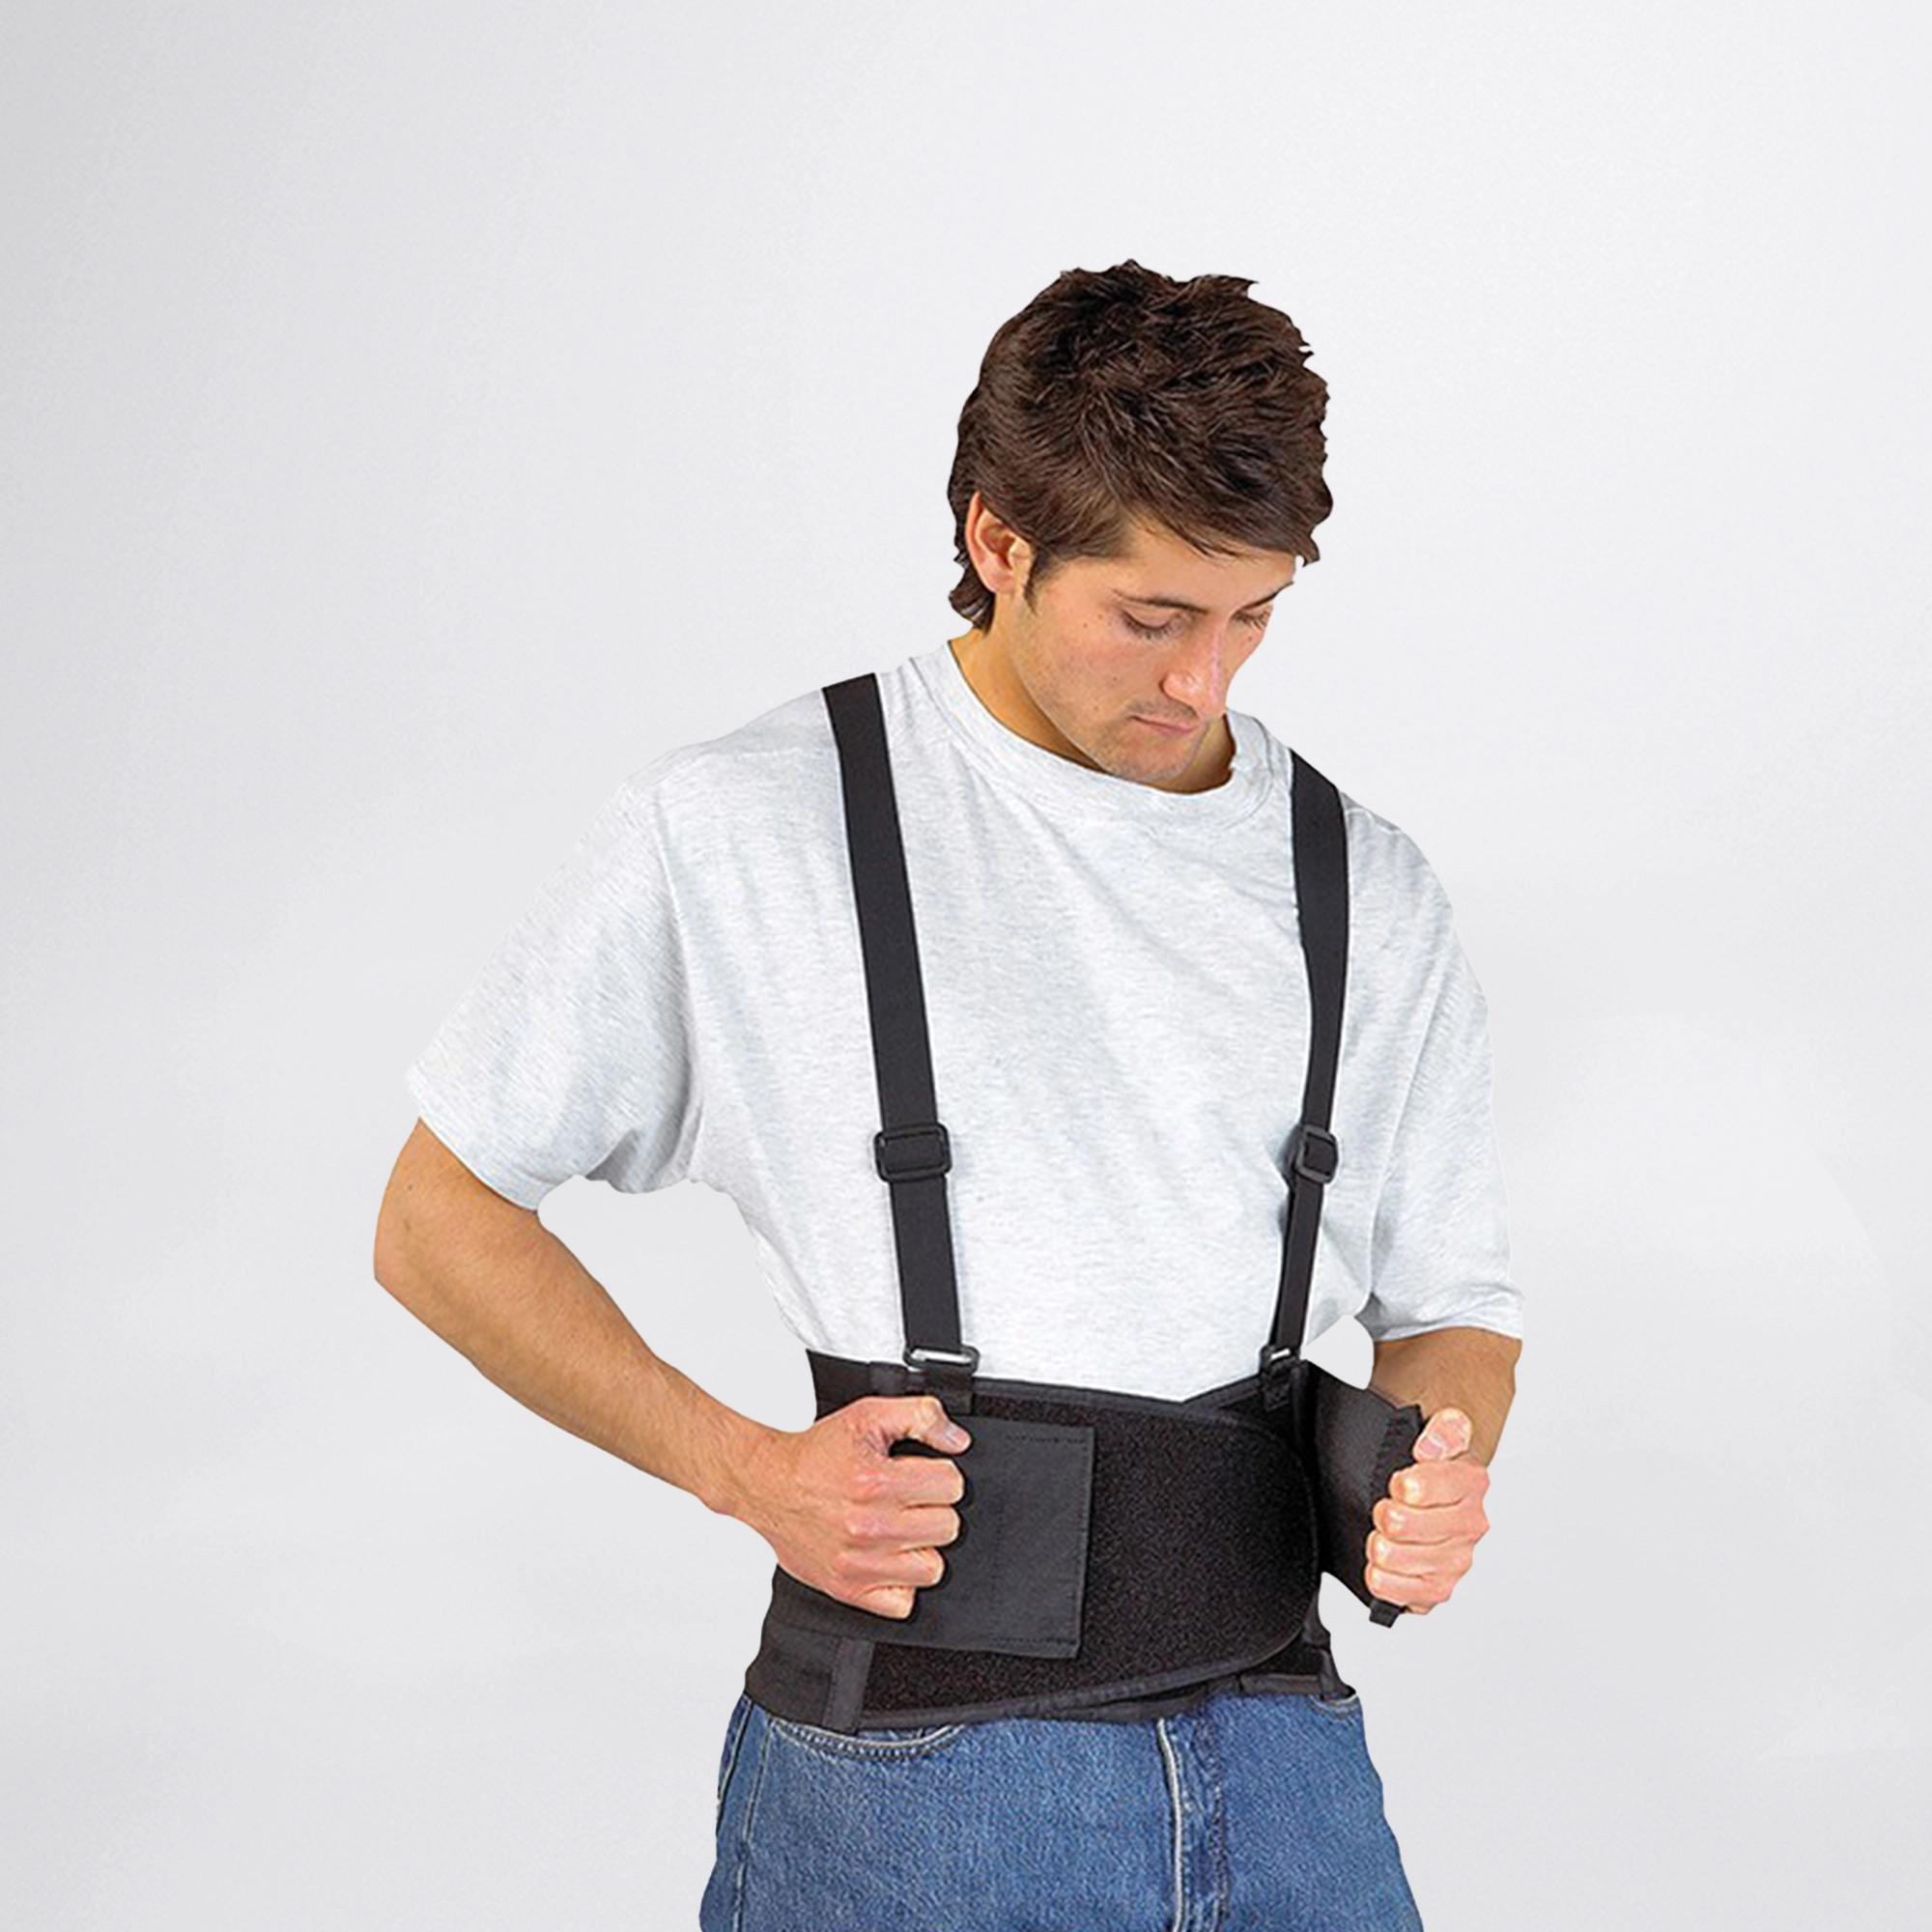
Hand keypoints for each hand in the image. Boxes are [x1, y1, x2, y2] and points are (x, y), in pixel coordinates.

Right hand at [742, 1396, 971, 1617]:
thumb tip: (958, 1441)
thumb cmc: (816, 1454)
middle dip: (934, 1509)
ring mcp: (859, 1564)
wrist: (767, 1484)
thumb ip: (920, 1416)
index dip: (941, 1475)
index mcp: (876, 1482)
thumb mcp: (868, 1415)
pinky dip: (901, 1583)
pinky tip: (887, 1557)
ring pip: (932, 1568)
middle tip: (908, 1500)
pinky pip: (904, 1603)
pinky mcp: (849, 1589)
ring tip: (899, 1528)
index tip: (921, 1474)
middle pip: (948, 1527)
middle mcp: (869, 1526)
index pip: (952, 1486)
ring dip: (921, 1547)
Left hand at [1365, 1406, 1489, 1615]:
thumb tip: (1430, 1447)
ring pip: (1390, 1556)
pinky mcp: (1438, 1591)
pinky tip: (1387, 1562)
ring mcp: (1457, 1561)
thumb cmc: (1430, 1471)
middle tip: (1389, 1507)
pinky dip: (1379, 1575)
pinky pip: (1391, 1589)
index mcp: (1472, 1483)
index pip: (1417, 1488)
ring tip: (1387, 1533)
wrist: (1438, 1504)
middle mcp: (1471, 1525)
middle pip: (1398, 1523)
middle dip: (1383, 1511)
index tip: (1399, 1481)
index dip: (1398, 1484)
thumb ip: (1444, 1428)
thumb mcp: (1438, 1433)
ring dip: (1379, 1542)